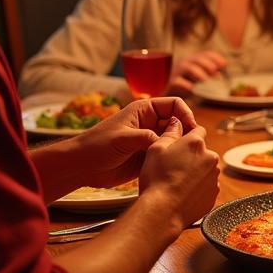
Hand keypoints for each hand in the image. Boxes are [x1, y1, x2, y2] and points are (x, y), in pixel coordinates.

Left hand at [65, 97, 197, 188]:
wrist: (81, 167)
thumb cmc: (96, 146)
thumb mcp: (123, 139)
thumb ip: (147, 137)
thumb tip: (171, 143)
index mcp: (145, 110)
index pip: (175, 105)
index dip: (186, 114)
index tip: (191, 129)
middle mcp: (151, 123)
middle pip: (179, 123)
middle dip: (186, 133)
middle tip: (191, 148)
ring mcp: (151, 140)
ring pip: (175, 140)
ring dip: (181, 148)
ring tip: (185, 160)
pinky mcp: (149, 157)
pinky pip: (167, 156)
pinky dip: (173, 160)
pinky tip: (176, 168)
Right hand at [139, 118, 219, 229]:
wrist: (162, 212)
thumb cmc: (156, 180)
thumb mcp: (156, 149)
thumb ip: (170, 132)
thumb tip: (176, 122)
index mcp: (196, 143)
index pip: (198, 130)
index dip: (188, 136)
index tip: (180, 144)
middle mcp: (210, 158)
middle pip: (202, 152)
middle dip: (191, 157)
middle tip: (173, 167)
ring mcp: (214, 177)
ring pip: (205, 169)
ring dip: (196, 172)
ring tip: (177, 183)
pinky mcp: (214, 194)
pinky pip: (207, 186)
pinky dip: (198, 188)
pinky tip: (183, 194)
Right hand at [167, 51, 227, 95]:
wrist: (172, 97)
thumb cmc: (190, 86)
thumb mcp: (201, 79)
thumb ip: (210, 75)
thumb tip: (219, 75)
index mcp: (194, 61)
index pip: (205, 54)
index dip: (215, 57)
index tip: (224, 64)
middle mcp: (185, 64)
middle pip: (197, 59)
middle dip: (207, 64)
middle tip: (214, 71)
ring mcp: (177, 73)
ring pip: (187, 68)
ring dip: (198, 73)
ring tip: (205, 80)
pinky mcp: (171, 84)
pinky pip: (177, 82)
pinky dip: (185, 84)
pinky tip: (192, 88)